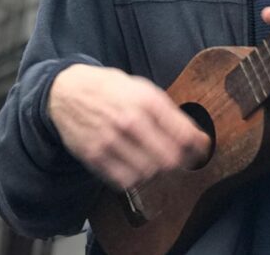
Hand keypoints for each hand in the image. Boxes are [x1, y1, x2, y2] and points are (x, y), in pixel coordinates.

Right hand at [47, 65, 209, 188]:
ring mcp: (110, 141)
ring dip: (157, 172)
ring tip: (157, 162)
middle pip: (168, 159)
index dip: (198, 146)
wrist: (68, 91)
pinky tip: (136, 168)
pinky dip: (135, 179)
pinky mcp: (94, 156)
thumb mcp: (145, 89)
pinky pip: (123, 180)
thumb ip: (169, 113)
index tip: (201, 148)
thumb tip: (195, 137)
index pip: (183, 134)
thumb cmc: (112, 90)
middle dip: (180, 162)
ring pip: (148, 173)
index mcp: (147, 101)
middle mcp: (130, 121)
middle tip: (182, 160)